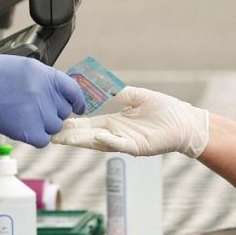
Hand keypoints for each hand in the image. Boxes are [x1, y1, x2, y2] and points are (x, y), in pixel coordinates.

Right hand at [0, 54, 84, 146]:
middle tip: (34, 109)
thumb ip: (46, 82)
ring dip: (43, 125)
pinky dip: (35, 137)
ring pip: (53, 127)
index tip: (77, 107)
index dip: (77, 102)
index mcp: (48, 76)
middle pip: (63, 112)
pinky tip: (23, 128)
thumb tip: (58, 97)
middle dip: (52, 112)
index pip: (74, 91)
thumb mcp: (27, 68)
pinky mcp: (28, 129)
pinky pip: (43, 140)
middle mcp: (46, 94)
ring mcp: (38, 112)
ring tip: (23, 116)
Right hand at [51, 86, 210, 157]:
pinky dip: (108, 140)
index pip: (87, 125)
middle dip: (69, 136)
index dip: (71, 124)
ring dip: (82, 141)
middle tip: (49, 133)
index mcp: (114, 123)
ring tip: (65, 136)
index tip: (54, 121)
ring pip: (99, 143)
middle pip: (87, 137)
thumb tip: (105, 87)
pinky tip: (96, 135)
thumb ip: (120, 94)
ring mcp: (126, 143)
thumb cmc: (166, 111)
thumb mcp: (138, 97)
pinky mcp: (139, 148)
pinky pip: (121, 145)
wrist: (186, 122)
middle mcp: (116, 135)